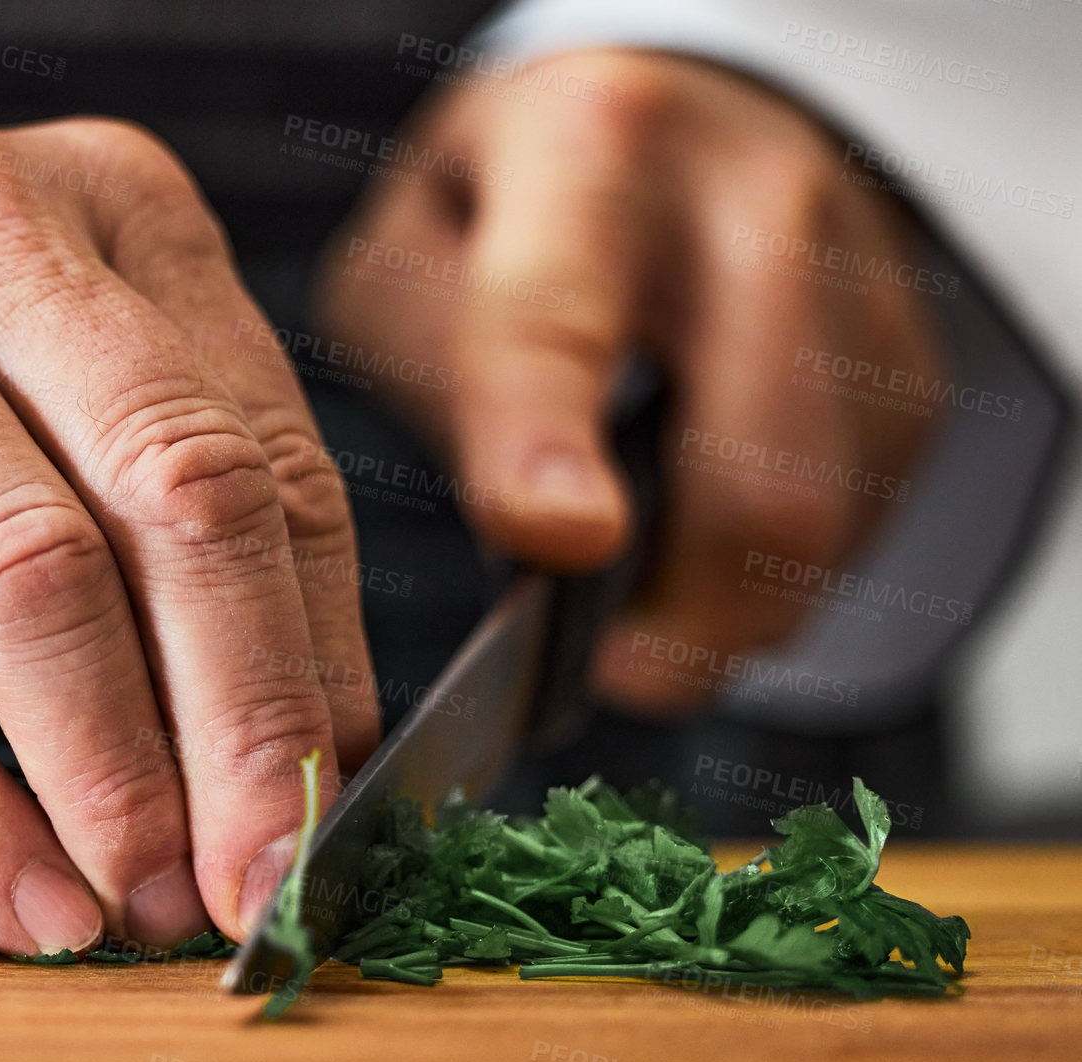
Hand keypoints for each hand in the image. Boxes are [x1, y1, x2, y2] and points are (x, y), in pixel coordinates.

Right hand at [0, 120, 377, 949]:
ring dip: (112, 773)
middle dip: (244, 720)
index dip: (318, 660)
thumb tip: (309, 764)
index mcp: (122, 215)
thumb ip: (181, 546)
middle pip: (182, 494)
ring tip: (147, 904)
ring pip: (31, 573)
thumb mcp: (58, 418)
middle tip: (267, 881)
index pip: (271, 461)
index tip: (331, 813)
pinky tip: (19, 900)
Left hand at [317, 50, 940, 711]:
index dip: (547, 442)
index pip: (555, 319)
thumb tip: (530, 536)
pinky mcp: (911, 374)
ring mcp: (857, 290)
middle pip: (757, 474)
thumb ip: (434, 372)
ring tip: (646, 602)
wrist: (689, 124)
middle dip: (683, 620)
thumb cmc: (521, 202)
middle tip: (611, 672)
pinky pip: (857, 534)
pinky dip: (771, 579)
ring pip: (823, 531)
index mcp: (587, 152)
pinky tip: (704, 538)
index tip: (558, 541)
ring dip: (725, 616)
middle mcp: (750, 205)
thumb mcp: (414, 245)